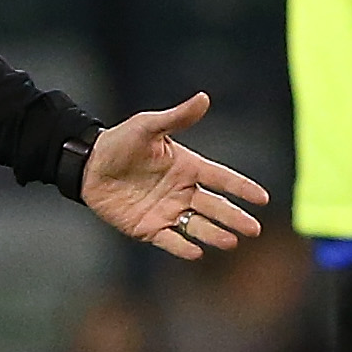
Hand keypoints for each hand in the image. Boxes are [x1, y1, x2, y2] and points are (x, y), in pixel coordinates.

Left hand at [77, 94, 271, 261]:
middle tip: (254, 229)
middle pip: (214, 207)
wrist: (87, 165)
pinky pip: (169, 240)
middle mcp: (181, 191)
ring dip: (214, 234)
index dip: (241, 188)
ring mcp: (166, 211)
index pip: (221, 178)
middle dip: (234, 218)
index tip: (264, 199)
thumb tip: (203, 98)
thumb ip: (177, 117)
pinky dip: (182, 247)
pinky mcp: (148, 228)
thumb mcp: (148, 126)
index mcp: (187, 167)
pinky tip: (196, 253)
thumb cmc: (119, 142)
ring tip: (231, 242)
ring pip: (197, 225)